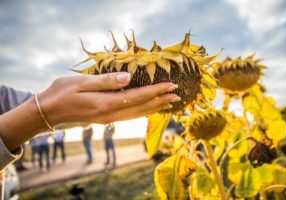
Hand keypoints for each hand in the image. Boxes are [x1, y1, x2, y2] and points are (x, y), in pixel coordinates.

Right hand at [39, 72, 179, 124]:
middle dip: (160, 100)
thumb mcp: (82, 82)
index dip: (156, 91)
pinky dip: (143, 112)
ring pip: (138, 114)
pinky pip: (130, 116)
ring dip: (155, 107)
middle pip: (142, 108)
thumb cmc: (62, 93)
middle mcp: (111, 114)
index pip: (138, 97)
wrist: (49, 111)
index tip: (171, 86)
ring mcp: (109, 119)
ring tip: (169, 104)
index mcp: (106, 104)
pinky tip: (148, 109)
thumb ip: (106, 81)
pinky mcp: (106, 119)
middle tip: (177, 95)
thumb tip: (129, 78)